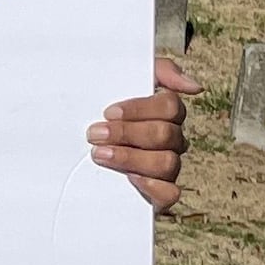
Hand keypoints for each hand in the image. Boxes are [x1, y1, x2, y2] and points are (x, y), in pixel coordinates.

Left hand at [88, 57, 194, 211]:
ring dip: (131, 158)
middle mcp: (171, 140)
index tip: (108, 112)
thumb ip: (160, 71)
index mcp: (166, 114)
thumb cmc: (101, 108)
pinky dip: (151, 186)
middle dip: (126, 134)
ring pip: (167, 163)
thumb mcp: (122, 79)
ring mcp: (166, 167)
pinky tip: (128, 178)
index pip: (170, 107)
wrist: (69, 146)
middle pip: (165, 135)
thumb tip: (194, 87)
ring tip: (99, 154)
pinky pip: (170, 193)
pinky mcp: (158, 194)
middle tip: (94, 134)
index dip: (139, 109)